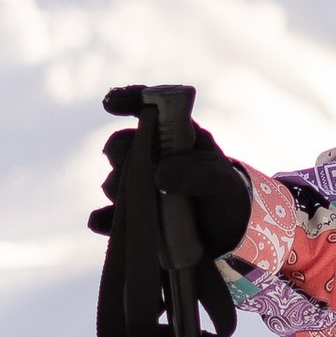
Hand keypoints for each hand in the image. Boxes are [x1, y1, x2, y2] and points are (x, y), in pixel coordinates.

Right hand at [100, 115, 253, 261]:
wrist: (232, 237)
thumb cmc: (228, 199)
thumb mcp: (221, 184)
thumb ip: (196, 174)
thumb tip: (160, 175)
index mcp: (180, 139)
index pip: (152, 108)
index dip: (130, 99)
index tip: (110, 103)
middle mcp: (158, 159)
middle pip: (124, 144)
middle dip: (121, 152)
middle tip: (130, 165)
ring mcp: (145, 187)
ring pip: (115, 179)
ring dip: (116, 187)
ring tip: (134, 202)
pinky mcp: (138, 216)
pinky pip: (111, 215)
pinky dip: (104, 218)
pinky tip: (102, 222)